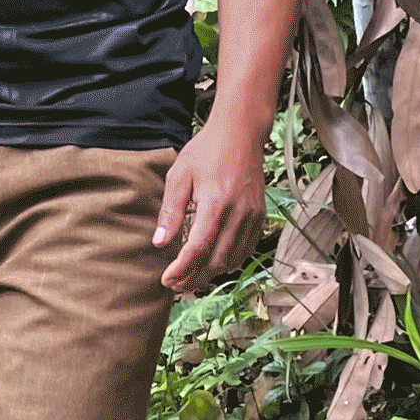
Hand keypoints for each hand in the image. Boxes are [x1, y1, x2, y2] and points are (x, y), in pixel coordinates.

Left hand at [154, 122, 269, 294]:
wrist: (240, 133)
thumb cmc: (206, 150)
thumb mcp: (180, 175)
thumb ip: (170, 212)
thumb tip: (159, 243)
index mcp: (216, 202)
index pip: (198, 248)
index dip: (181, 269)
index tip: (166, 279)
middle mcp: (238, 212)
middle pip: (216, 260)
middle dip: (194, 278)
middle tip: (175, 286)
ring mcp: (252, 215)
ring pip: (232, 259)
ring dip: (211, 274)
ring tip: (191, 279)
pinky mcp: (260, 216)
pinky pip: (247, 249)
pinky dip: (230, 262)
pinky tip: (214, 265)